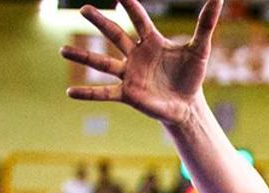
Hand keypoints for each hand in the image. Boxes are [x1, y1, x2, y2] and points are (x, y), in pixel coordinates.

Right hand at [61, 0, 222, 125]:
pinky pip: (104, 93)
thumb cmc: (191, 75)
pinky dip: (87, 94)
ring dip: (82, 56)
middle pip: (114, 34)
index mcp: (151, 41)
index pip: (138, 19)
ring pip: (102, 62)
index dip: (130, 5)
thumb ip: (206, 23)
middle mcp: (135, 55)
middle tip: (84, 9)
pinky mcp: (128, 94)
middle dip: (100, 22)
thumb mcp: (200, 48)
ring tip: (62, 50)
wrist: (187, 105)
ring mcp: (129, 74)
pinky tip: (69, 94)